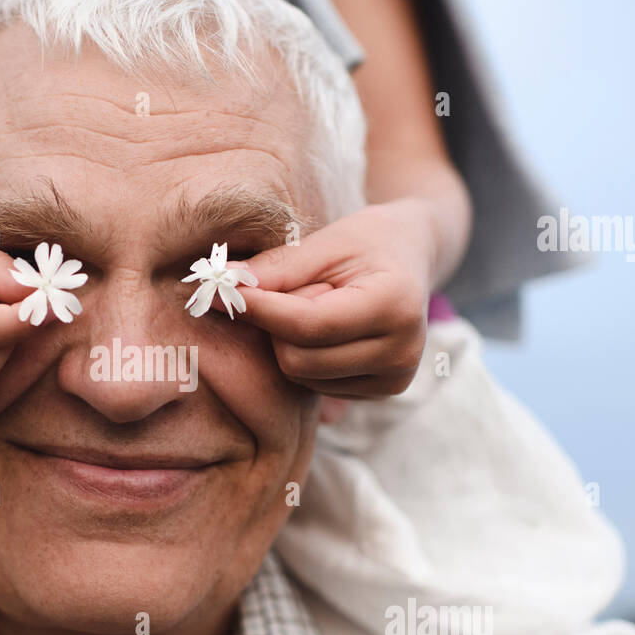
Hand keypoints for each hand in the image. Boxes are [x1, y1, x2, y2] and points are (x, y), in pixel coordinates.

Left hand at [238, 199, 437, 399]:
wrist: (412, 257)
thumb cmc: (368, 241)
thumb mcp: (326, 241)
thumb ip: (278, 268)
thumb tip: (224, 288)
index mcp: (395, 305)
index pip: (308, 324)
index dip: (259, 310)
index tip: (222, 292)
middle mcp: (402, 353)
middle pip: (298, 359)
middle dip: (277, 325)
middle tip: (294, 290)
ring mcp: (394, 379)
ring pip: (301, 376)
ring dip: (289, 342)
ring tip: (318, 305)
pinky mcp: (382, 393)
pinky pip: (314, 385)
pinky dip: (306, 357)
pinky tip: (326, 329)